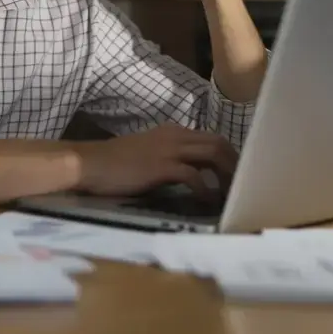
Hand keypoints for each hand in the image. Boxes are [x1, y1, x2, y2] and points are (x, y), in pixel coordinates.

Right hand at [69, 124, 237, 199]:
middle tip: (242, 185)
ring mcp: (169, 149)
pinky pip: (194, 175)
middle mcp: (175, 136)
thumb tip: (191, 173)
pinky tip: (207, 201)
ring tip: (231, 194)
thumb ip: (170, 158)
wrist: (90, 164)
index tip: (236, 174)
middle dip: (234, 164)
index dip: (228, 155)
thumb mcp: (148, 153)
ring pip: (212, 154)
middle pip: (218, 143)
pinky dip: (205, 189)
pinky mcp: (162, 166)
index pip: (211, 137)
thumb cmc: (115, 163)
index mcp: (172, 132)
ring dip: (226, 174)